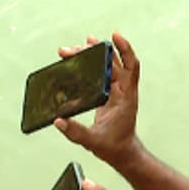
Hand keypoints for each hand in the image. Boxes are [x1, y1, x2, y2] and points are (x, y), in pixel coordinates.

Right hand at [53, 32, 141, 165]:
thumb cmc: (113, 147)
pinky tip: (77, 61)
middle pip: (112, 63)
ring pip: (106, 67)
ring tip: (71, 50)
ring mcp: (117, 92)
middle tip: (73, 48)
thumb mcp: (93, 142)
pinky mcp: (109, 95)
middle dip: (94, 52)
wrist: (123, 153)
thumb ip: (76, 132)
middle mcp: (124, 91)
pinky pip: (101, 75)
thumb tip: (58, 121)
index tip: (114, 36)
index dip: (125, 50)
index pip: (130, 68)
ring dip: (90, 57)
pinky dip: (90, 67)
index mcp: (126, 98)